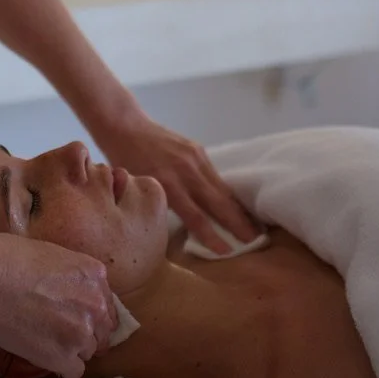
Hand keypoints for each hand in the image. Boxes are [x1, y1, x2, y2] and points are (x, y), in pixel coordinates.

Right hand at [0, 233, 116, 377]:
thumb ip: (72, 275)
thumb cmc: (6, 258)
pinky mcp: (63, 357)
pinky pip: (73, 371)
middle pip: (101, 330)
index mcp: (94, 274)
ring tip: (44, 340)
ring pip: (88, 351)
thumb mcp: (51, 253)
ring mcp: (81, 333)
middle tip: (58, 331)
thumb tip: (71, 290)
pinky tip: (42, 354)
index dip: (88, 311)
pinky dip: (60, 366)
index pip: (105, 303)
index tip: (74, 315)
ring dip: (70, 348)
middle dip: (83, 331)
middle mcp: (96, 304)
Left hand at [99, 112, 260, 254]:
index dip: (212, 236)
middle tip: (255, 240)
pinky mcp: (198, 150)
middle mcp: (184, 171)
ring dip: (238, 209)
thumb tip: (177, 227)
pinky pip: (215, 175)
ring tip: (253, 226)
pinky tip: (236, 204)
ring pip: (221, 188)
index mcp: (166, 182)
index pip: (195, 216)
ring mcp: (194, 158)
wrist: (125, 126)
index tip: (227, 251)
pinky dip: (227, 192)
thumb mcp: (136, 189)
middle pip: (217, 203)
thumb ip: (158, 205)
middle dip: (237, 223)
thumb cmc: (123, 162)